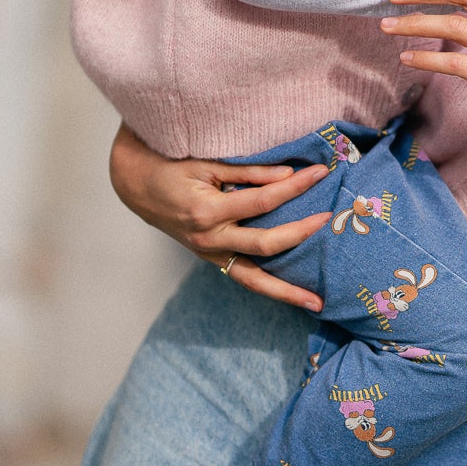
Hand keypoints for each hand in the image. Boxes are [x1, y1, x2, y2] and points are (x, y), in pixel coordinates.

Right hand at [108, 122, 330, 307]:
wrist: (135, 186)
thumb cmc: (171, 166)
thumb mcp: (206, 162)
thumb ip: (247, 172)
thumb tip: (289, 175)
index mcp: (207, 211)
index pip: (263, 200)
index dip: (295, 186)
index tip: (321, 173)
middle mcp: (209, 238)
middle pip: (265, 244)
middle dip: (301, 234)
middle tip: (331, 222)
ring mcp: (209, 254)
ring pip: (253, 279)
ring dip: (286, 292)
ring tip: (317, 303)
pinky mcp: (211, 259)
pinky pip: (243, 276)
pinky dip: (268, 285)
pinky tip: (291, 293)